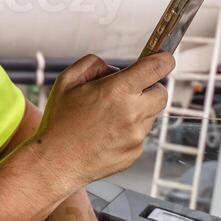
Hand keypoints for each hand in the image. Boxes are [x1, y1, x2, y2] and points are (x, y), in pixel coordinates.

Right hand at [32, 53, 174, 184]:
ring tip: (108, 118)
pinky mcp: (134, 153)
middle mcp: (132, 113)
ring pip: (150, 116)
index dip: (164, 60)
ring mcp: (136, 136)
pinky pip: (140, 135)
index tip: (164, 58)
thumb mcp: (67, 80)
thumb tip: (114, 68)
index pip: (157, 68)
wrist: (56, 161)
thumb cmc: (59, 121)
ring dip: (137, 112)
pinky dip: (129, 132)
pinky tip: (106, 135)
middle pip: (162, 94)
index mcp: (118, 90)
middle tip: (130, 91)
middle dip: (150, 88)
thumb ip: (93, 64)